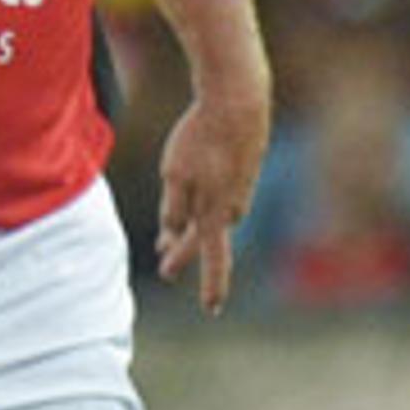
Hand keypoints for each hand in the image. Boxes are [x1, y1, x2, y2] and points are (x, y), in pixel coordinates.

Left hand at [154, 89, 268, 315]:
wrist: (238, 100)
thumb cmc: (202, 138)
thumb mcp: (175, 175)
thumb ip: (173, 210)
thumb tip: (173, 235)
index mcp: (215, 213)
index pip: (213, 260)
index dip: (212, 286)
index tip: (212, 309)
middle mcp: (233, 206)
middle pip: (205, 238)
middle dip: (183, 251)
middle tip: (164, 266)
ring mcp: (242, 187)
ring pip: (212, 215)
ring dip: (193, 226)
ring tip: (170, 233)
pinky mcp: (245, 169)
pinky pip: (220, 195)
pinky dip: (204, 202)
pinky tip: (198, 193)